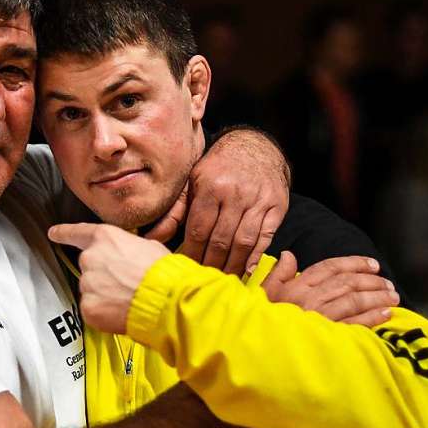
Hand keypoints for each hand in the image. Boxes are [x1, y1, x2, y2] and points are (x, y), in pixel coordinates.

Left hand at [49, 223, 168, 333]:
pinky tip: (121, 311)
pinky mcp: (88, 307)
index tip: (53, 233)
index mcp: (105, 238)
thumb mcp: (149, 247)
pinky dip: (104, 312)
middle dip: (102, 275)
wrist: (165, 300)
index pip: (76, 233)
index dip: (63, 233)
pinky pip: (92, 309)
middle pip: (88, 266)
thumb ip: (128, 248)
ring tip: (127, 298)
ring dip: (104, 294)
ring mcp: (87, 283)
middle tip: (124, 283)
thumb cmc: (163, 272)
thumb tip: (130, 255)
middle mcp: (90, 258)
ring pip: (91, 289)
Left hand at [146, 128, 289, 275]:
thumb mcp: (192, 183)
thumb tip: (151, 238)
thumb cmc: (218, 169)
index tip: (186, 269)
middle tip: (203, 280)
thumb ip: (174, 212)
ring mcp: (258, 200)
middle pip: (221, 240)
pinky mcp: (276, 206)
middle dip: (211, 264)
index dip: (192, 253)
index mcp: (210, 187)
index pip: (198, 230)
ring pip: (243, 242)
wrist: (255, 147)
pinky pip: (265, 236)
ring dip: (232, 265)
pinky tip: (246, 269)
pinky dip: (256, 256)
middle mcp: (235, 194)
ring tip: (223, 280)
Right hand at [261, 253, 398, 325]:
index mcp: (296, 287)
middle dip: (371, 281)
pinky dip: (372, 317)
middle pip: (347, 283)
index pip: (330, 268)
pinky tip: (385, 314)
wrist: (262, 351)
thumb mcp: (264, 294)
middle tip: (387, 282)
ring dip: (377, 297)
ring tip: (392, 296)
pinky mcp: (329, 336)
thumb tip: (288, 255)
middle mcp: (310, 298)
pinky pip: (355, 323)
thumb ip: (278, 274)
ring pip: (354, 300)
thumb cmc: (263, 323)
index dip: (354, 263)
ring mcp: (320, 317)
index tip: (372, 265)